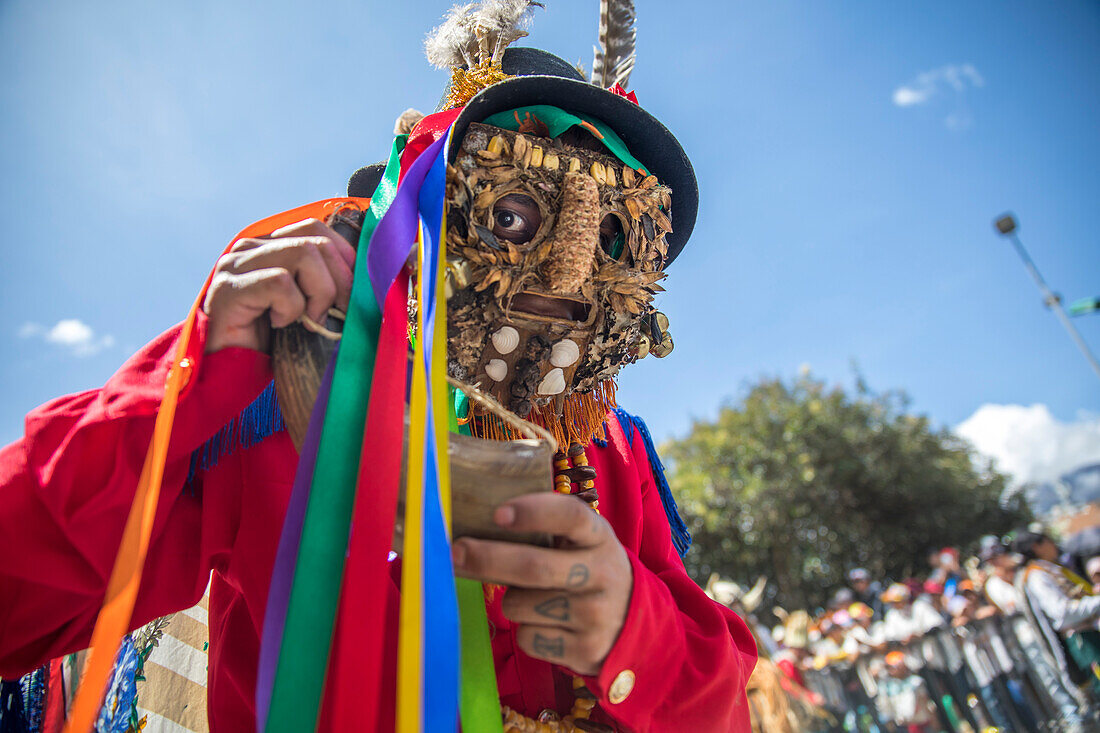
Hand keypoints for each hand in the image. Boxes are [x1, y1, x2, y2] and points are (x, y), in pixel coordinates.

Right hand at [203, 218, 355, 352]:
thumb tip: (365, 280)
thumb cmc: (271, 340)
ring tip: (308, 320)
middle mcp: (251, 248)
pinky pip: (281, 283)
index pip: (316, 228)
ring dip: (319, 293)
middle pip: (315, 240)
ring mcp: (237, 264)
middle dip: (339, 281)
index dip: (343, 257)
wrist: (228, 370)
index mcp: (270, 246)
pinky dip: (291, 308)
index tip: (350, 293)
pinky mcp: (229, 287)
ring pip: (303, 254)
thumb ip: (324, 283)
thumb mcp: (306, 305)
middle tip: (335, 313)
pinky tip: (280, 324)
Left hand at [452, 492, 633, 675]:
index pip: (569, 516)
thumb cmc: (586, 569)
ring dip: (510, 600)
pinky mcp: (585, 650)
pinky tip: (546, 623)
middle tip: (454, 553)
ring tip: (533, 596)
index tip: (497, 514)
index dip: (532, 512)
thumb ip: (545, 528)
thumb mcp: (581, 541)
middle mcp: (602, 573)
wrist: (632, 623)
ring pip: (518, 605)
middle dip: (487, 559)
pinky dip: (524, 630)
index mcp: (598, 535)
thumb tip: (475, 524)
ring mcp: (595, 614)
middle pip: (533, 566)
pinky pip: (527, 638)